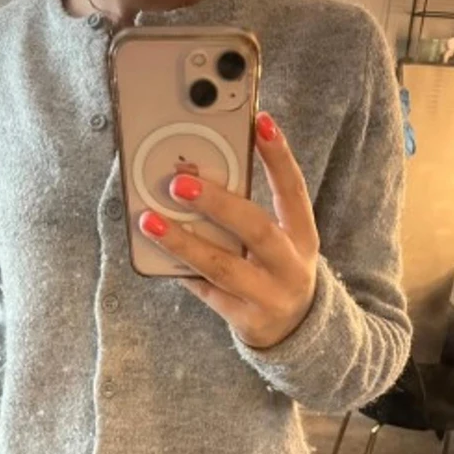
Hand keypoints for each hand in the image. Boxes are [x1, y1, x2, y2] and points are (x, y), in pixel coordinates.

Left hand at [138, 111, 320, 349]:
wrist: (294, 331)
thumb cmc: (275, 270)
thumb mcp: (278, 241)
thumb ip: (247, 213)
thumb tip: (194, 176)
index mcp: (303, 236)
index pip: (294, 190)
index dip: (279, 157)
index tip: (261, 121)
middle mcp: (291, 266)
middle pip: (256, 229)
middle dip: (217, 203)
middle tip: (179, 183)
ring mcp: (270, 296)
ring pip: (223, 266)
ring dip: (184, 242)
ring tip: (150, 222)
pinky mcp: (247, 320)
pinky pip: (207, 292)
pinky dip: (183, 271)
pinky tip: (158, 256)